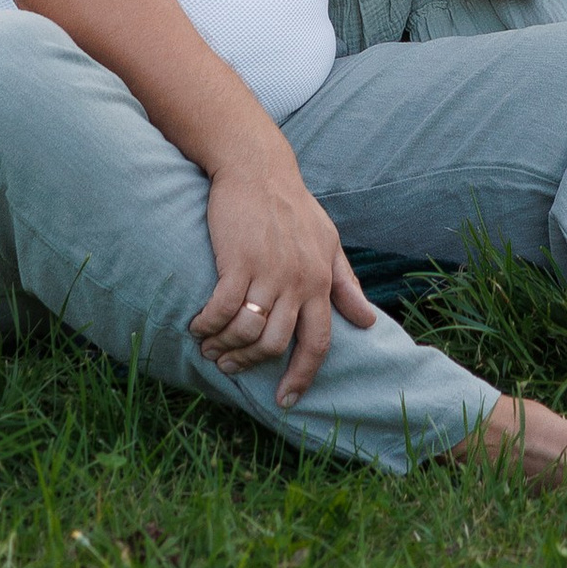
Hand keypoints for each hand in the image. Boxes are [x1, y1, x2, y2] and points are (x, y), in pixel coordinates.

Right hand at [193, 146, 378, 404]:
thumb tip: (368, 321)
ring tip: (210, 348)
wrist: (259, 168)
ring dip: (225, 347)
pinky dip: (208, 325)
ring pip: (249, 332)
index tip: (286, 399)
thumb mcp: (329, 242)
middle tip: (230, 366)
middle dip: (251, 364)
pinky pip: (222, 310)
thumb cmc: (294, 206)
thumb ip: (346, 284)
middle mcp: (298, 281)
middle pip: (277, 345)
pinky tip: (197, 327)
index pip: (318, 342)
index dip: (302, 376)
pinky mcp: (238, 261)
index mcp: (320, 280)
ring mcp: (268, 271)